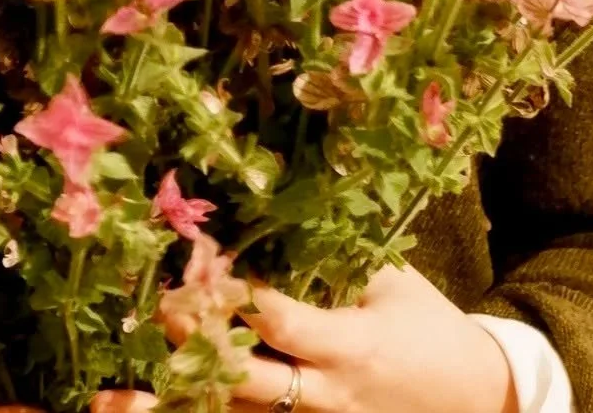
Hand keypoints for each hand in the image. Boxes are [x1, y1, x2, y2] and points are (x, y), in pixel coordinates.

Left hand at [90, 262, 517, 412]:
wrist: (479, 399)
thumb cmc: (428, 326)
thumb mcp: (390, 280)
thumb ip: (335, 254)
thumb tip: (277, 200)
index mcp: (350, 345)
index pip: (284, 323)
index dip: (239, 300)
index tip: (201, 271)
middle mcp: (325, 395)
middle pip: (247, 380)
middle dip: (196, 349)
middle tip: (156, 317)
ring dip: (176, 404)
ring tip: (113, 400)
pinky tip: (159, 406)